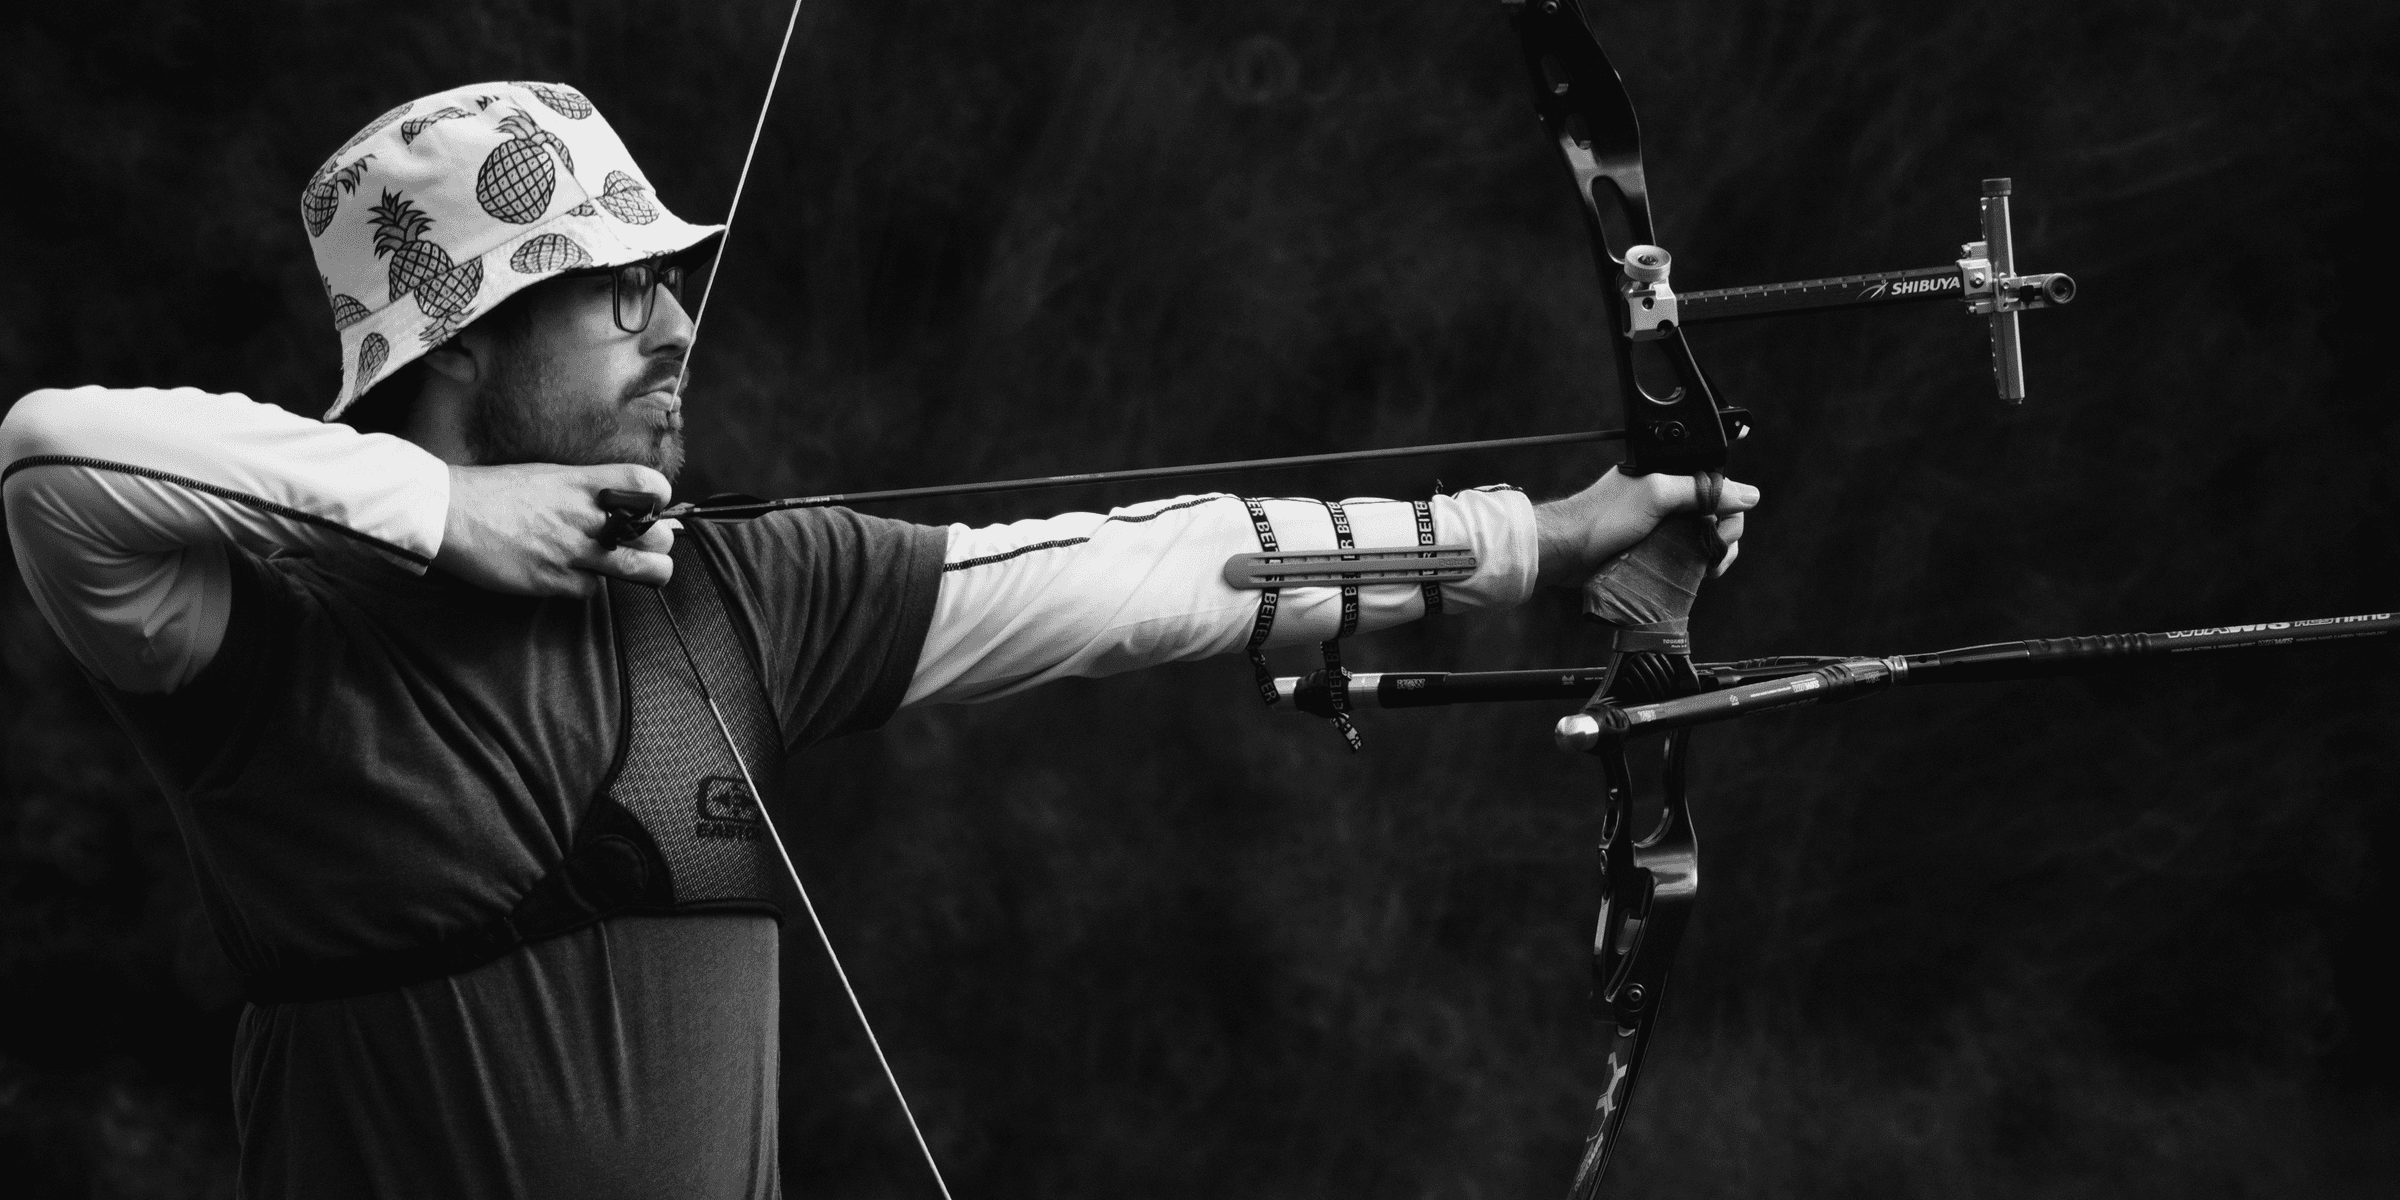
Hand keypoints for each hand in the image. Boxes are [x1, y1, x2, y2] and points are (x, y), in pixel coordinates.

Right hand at [434, 463, 675, 595]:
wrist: (446, 513)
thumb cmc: (492, 490)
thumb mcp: (546, 474)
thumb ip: (582, 488)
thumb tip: (612, 500)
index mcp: (581, 483)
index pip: (646, 484)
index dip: (660, 498)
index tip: (655, 507)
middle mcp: (582, 516)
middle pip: (654, 534)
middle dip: (660, 542)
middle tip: (652, 544)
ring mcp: (569, 550)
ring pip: (635, 568)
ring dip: (649, 571)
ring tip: (648, 569)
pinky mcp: (551, 579)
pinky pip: (590, 589)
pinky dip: (588, 585)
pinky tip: (576, 575)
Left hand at [1533, 467, 1758, 587]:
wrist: (1567, 551)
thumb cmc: (1603, 517)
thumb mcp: (1655, 495)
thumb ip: (1700, 491)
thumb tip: (1749, 494)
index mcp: (1671, 476)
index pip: (1718, 489)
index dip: (1729, 510)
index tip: (1723, 531)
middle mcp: (1670, 499)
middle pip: (1718, 516)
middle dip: (1724, 537)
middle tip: (1715, 555)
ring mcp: (1664, 527)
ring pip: (1706, 539)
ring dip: (1715, 556)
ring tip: (1709, 570)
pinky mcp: (1656, 551)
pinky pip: (1689, 557)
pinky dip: (1699, 566)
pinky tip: (1699, 576)